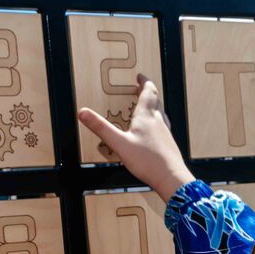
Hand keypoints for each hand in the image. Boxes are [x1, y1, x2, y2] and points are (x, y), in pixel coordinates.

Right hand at [78, 75, 193, 201]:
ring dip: (155, 106)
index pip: (148, 92)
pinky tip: (155, 132)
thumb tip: (83, 113)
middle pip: (156, 101)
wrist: (171, 178)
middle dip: (148, 92)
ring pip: (161, 114)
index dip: (144, 82)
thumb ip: (101, 128)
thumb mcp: (119, 144)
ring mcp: (165, 133)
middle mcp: (158, 122)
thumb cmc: (147, 161)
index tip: (140, 76)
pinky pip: (164, 128)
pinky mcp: (168, 145)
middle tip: (143, 87)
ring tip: (150, 105)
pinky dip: (158, 123)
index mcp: (146, 117)